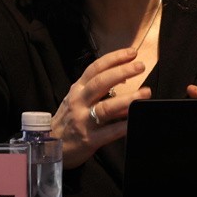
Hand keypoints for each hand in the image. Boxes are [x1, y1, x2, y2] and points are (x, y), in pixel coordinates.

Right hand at [51, 48, 151, 168]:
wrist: (51, 144)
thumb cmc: (68, 119)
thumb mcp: (77, 99)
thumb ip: (96, 90)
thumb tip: (124, 80)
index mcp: (78, 89)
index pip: (96, 68)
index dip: (114, 58)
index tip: (132, 53)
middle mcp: (79, 101)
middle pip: (101, 83)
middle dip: (122, 72)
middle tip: (140, 67)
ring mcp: (83, 120)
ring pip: (106, 107)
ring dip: (128, 99)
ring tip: (145, 93)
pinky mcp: (89, 139)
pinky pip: (110, 131)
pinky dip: (124, 125)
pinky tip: (136, 120)